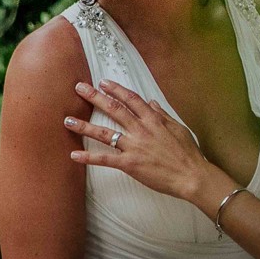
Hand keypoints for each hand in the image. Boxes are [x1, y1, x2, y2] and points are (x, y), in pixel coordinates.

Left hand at [67, 79, 225, 207]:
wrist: (192, 175)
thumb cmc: (188, 153)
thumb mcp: (179, 128)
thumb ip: (162, 115)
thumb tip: (151, 102)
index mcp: (154, 120)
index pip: (132, 99)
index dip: (116, 89)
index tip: (103, 82)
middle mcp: (141, 130)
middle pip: (114, 109)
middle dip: (95, 97)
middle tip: (79, 88)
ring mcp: (134, 146)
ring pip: (104, 133)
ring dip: (84, 126)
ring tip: (67, 120)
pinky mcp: (130, 164)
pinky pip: (105, 159)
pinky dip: (88, 158)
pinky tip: (74, 155)